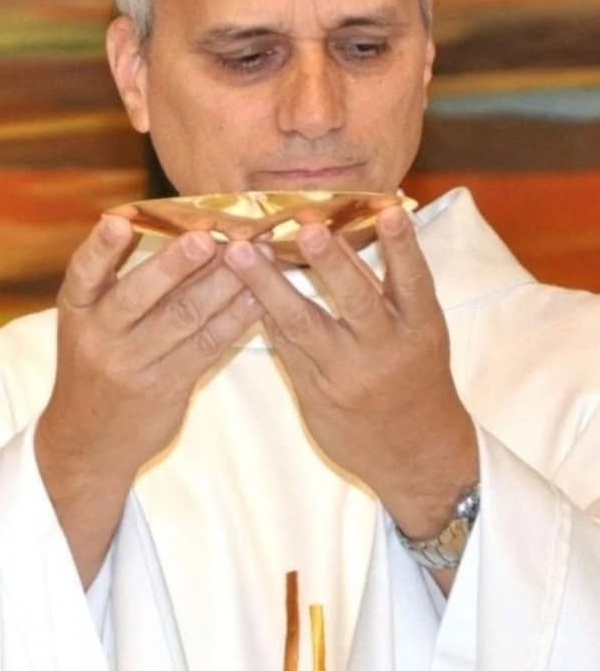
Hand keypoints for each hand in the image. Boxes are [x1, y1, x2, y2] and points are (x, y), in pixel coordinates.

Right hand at [36, 214, 260, 582]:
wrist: (88, 440)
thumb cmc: (94, 363)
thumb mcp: (88, 321)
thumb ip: (117, 282)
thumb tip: (179, 229)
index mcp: (76, 310)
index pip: (84, 272)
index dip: (101, 246)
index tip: (120, 218)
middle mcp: (100, 336)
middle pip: (140, 295)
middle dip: (176, 264)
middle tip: (209, 235)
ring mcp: (132, 365)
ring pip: (183, 318)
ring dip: (222, 283)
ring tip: (255, 253)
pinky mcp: (166, 387)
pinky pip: (206, 346)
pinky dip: (235, 318)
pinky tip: (258, 296)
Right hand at [223, 207, 477, 539]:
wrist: (426, 458)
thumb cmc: (360, 438)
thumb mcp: (314, 403)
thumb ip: (291, 350)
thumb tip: (257, 300)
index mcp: (336, 378)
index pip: (293, 323)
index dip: (265, 285)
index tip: (239, 252)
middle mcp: (373, 356)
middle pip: (337, 304)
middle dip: (313, 264)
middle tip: (288, 230)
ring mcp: (407, 337)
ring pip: (379, 288)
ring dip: (356, 249)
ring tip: (338, 215)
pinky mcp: (430, 323)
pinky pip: (417, 281)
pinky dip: (404, 246)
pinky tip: (392, 212)